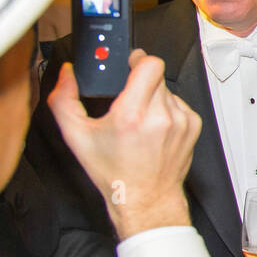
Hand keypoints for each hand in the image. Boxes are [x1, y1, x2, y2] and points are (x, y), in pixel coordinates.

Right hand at [48, 49, 198, 239]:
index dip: (137, 59)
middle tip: (128, 99)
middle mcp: (160, 116)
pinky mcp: (192, 125)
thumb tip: (66, 75)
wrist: (146, 198)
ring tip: (140, 121)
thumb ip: (63, 100)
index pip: (149, 64)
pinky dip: (166, 110)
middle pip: (155, 75)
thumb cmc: (114, 172)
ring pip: (166, 90)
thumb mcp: (77, 137)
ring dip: (153, 98)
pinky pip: (179, 104)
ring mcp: (180, 120)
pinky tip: (154, 129)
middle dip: (140, 82)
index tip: (130, 64)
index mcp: (132, 115)